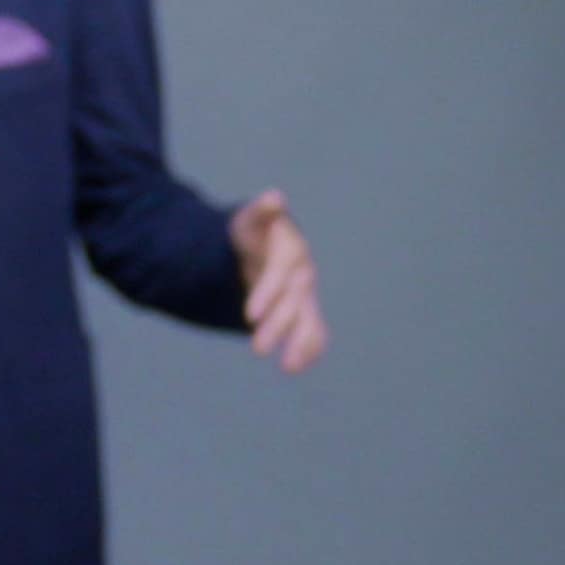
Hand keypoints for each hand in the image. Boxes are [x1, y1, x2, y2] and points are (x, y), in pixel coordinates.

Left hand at [230, 190, 325, 373]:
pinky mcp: (306, 310)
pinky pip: (315, 330)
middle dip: (278, 325)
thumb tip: (275, 197)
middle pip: (294, 300)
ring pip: (309, 318)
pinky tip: (295, 366)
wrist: (258, 248)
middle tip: (257, 348)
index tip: (249, 316)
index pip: (281, 272)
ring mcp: (307, 292)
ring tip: (286, 367)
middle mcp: (304, 271)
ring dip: (300, 342)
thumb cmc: (252, 234)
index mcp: (291, 248)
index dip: (268, 293)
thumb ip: (260, 212)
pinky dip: (310, 349)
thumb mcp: (248, 221)